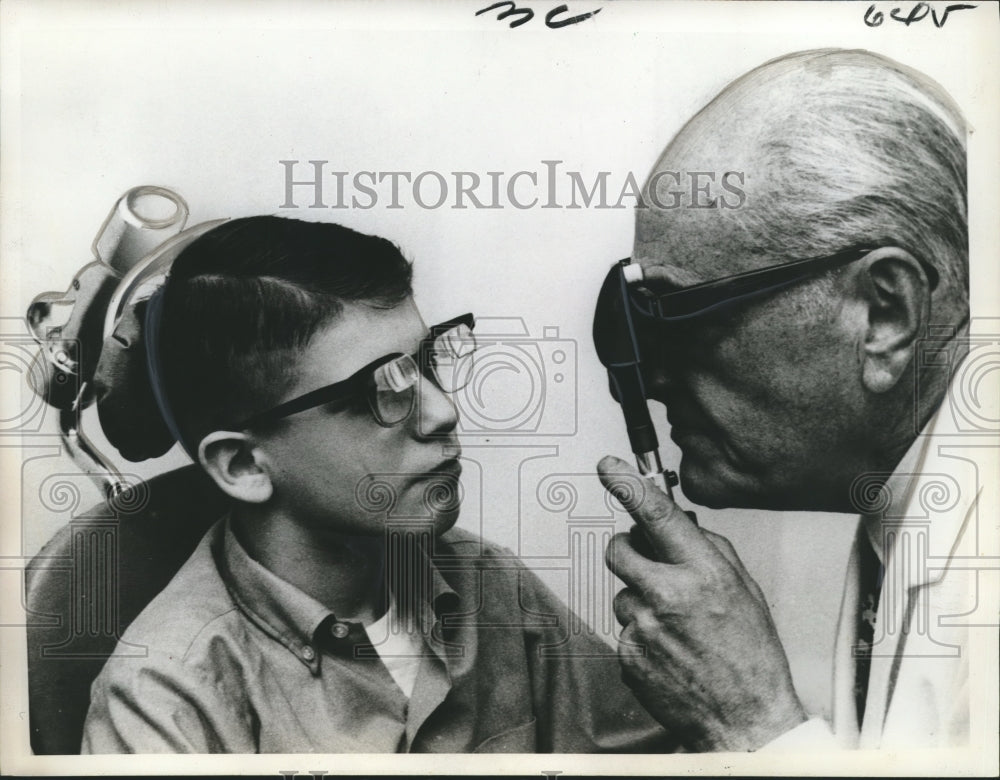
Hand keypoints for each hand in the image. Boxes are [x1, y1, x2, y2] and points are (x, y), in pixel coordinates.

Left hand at [598, 455, 805, 751]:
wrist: (746, 720)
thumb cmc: (751, 657)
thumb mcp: (744, 590)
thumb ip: (708, 551)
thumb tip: (677, 524)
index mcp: (702, 573)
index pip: (656, 514)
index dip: (627, 484)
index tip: (608, 467)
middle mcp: (667, 595)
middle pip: (619, 549)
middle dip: (629, 550)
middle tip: (650, 565)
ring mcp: (642, 627)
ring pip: (622, 593)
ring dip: (641, 601)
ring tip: (676, 627)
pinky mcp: (627, 654)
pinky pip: (624, 628)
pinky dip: (641, 635)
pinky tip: (669, 650)